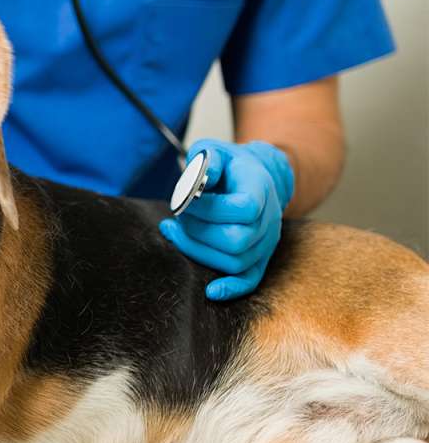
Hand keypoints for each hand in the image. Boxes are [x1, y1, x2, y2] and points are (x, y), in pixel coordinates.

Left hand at [159, 138, 294, 300]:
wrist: (254, 176)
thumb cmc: (228, 164)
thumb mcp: (213, 150)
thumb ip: (205, 161)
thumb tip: (194, 184)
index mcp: (260, 189)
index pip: (244, 208)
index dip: (209, 207)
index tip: (184, 199)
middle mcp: (268, 219)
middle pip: (235, 240)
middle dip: (197, 230)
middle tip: (178, 214)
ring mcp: (266, 242)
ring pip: (234, 261)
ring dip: (197, 249)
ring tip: (174, 229)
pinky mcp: (259, 257)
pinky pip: (250, 280)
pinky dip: (232, 289)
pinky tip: (211, 292)